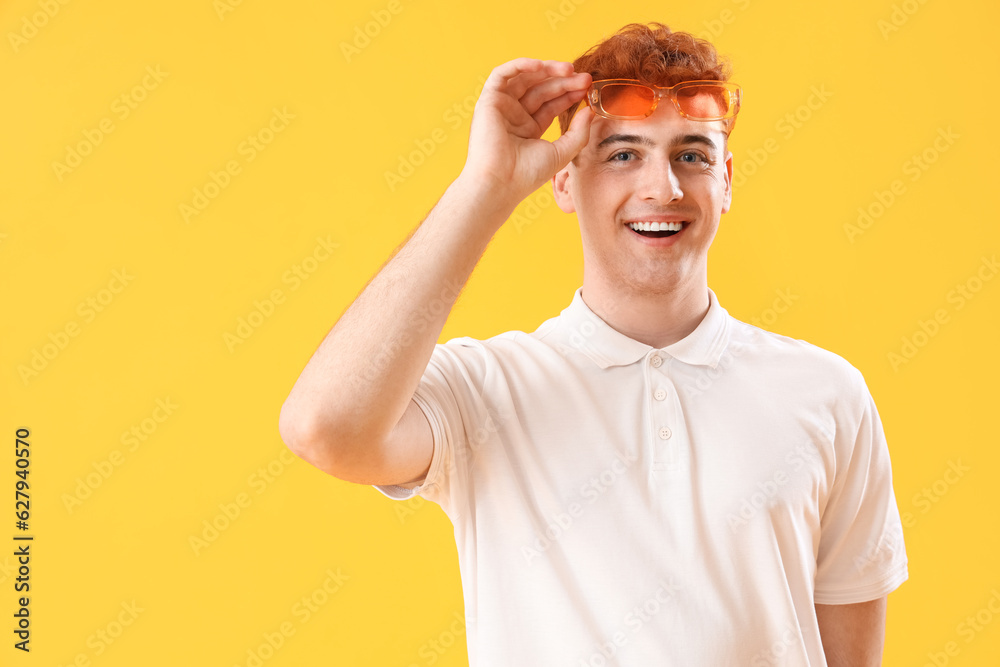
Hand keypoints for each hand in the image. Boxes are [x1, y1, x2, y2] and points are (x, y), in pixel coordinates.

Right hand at [456, 58, 593, 210]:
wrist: (500, 183)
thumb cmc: (527, 174)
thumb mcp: (562, 152)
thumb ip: (579, 132)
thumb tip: (590, 111)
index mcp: (529, 129)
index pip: (551, 104)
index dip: (569, 93)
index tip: (588, 88)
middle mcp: (515, 116)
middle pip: (541, 89)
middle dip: (564, 81)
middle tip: (585, 78)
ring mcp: (501, 107)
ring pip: (525, 78)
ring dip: (547, 70)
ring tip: (569, 70)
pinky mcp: (488, 101)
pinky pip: (502, 74)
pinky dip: (520, 65)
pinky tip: (541, 66)